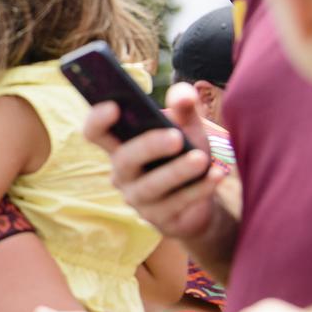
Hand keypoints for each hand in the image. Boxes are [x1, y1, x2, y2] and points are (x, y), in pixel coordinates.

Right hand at [83, 83, 223, 242]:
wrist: (201, 198)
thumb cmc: (185, 157)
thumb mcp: (187, 129)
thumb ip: (184, 109)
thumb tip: (184, 92)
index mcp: (120, 146)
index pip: (95, 133)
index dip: (98, 120)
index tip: (113, 105)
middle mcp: (122, 173)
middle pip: (124, 160)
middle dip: (148, 147)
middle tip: (176, 137)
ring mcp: (138, 199)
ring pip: (150, 186)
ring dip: (177, 171)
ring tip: (202, 158)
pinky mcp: (158, 219)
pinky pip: (176, 203)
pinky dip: (198, 189)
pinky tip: (215, 175)